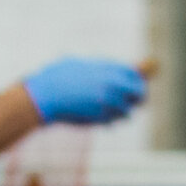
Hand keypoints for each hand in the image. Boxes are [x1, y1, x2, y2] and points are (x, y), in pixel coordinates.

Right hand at [22, 57, 149, 125]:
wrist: (45, 95)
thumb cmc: (56, 77)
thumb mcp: (78, 64)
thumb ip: (97, 67)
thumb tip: (107, 70)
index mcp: (107, 67)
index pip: (134, 73)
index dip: (137, 79)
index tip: (135, 84)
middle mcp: (112, 83)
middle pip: (140, 92)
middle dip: (138, 97)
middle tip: (134, 101)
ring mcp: (107, 101)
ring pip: (128, 110)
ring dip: (122, 111)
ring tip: (112, 111)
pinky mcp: (100, 117)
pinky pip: (113, 121)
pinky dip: (109, 120)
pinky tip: (99, 117)